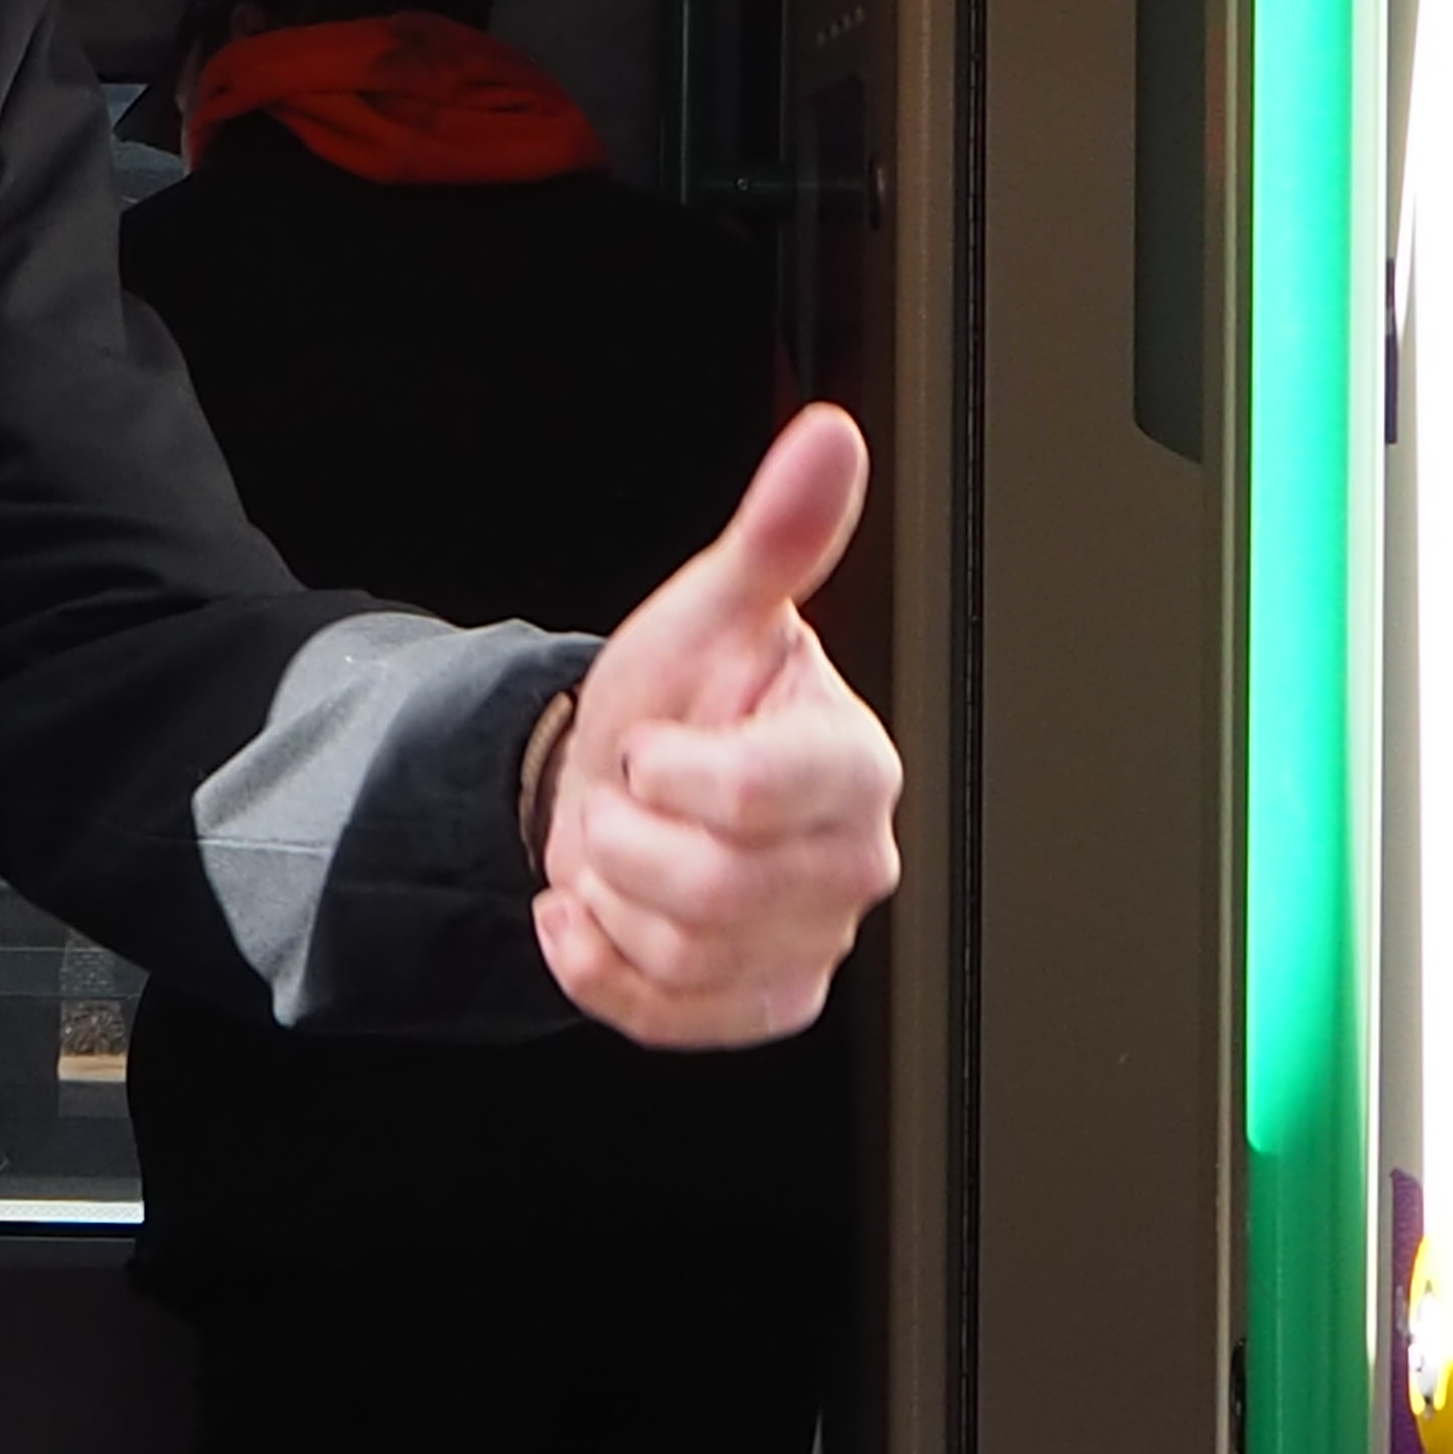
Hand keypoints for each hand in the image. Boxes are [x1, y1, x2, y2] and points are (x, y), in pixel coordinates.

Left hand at [534, 404, 903, 1045]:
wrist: (629, 782)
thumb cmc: (685, 694)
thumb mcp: (711, 609)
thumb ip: (777, 534)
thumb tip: (830, 438)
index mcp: (854, 763)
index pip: (752, 795)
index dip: (668, 768)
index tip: (657, 740)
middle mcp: (854, 861)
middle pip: (707, 889)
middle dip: (624, 838)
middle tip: (631, 798)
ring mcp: (814, 941)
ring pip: (678, 957)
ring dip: (609, 898)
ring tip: (625, 849)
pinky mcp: (768, 1003)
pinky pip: (663, 1016)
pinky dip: (598, 967)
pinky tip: (599, 913)